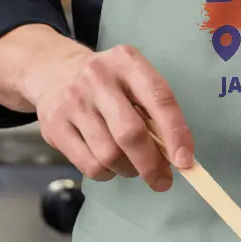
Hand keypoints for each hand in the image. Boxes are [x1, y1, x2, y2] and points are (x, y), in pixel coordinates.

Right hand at [23, 40, 193, 191]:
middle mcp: (98, 78)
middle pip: (130, 133)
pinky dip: (107, 173)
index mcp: (127, 61)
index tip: (185, 161)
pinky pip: (89, 165)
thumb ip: (154, 108)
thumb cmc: (108, 82)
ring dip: (129, 170)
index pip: (159, 97)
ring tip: (133, 166)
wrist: (55, 72)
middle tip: (162, 180)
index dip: (176, 132)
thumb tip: (177, 154)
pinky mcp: (55, 127)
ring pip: (109, 155)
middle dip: (151, 164)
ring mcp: (73, 102)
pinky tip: (111, 164)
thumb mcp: (132, 77)